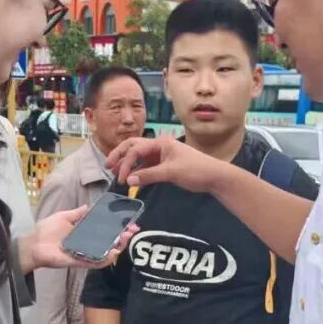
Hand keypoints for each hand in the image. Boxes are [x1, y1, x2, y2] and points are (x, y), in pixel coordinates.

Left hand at [19, 205, 137, 274]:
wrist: (33, 244)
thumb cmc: (46, 230)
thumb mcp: (64, 216)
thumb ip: (78, 213)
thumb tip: (90, 206)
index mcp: (85, 233)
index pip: (106, 230)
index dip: (119, 227)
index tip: (130, 222)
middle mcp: (88, 244)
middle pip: (110, 242)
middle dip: (123, 236)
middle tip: (132, 230)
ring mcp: (85, 254)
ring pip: (107, 253)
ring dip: (119, 247)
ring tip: (125, 238)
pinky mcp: (80, 262)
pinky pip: (96, 263)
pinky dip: (106, 259)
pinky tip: (114, 252)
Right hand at [107, 135, 224, 191]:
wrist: (214, 176)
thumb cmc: (196, 170)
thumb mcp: (171, 172)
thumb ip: (149, 176)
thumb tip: (129, 180)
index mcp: (160, 143)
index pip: (135, 150)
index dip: (125, 163)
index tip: (122, 179)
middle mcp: (159, 146)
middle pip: (134, 147)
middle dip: (120, 156)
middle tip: (108, 166)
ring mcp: (162, 155)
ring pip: (140, 157)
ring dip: (128, 164)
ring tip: (117, 174)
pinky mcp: (165, 165)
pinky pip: (147, 166)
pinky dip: (138, 171)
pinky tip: (132, 179)